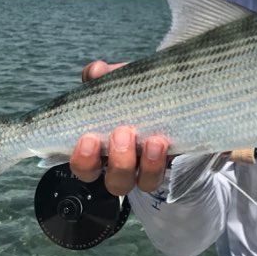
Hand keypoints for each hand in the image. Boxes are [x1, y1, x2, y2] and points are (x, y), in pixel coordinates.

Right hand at [70, 60, 169, 194]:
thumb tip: (95, 72)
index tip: (88, 138)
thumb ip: (102, 77)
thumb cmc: (135, 91)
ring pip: (145, 183)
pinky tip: (163, 141)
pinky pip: (167, 170)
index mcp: (102, 148)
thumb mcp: (117, 82)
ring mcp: (150, 165)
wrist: (171, 90)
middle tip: (121, 134)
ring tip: (152, 141)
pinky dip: (163, 159)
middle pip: (116, 183)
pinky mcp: (173, 161)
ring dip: (147, 165)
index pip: (84, 167)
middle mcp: (125, 163)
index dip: (83, 160)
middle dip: (118, 162)